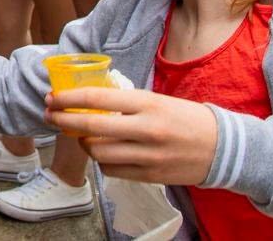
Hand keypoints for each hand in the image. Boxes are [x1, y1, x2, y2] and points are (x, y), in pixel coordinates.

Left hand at [45, 88, 217, 184]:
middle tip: (50, 115)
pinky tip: (101, 152)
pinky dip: (100, 161)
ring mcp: (148, 156)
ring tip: (79, 135)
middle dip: (63, 120)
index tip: (52, 97)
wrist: (222, 147)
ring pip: (98, 152)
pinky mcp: (150, 176)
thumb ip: (124, 102)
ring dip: (81, 143)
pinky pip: (112, 170)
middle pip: (91, 127)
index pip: (97, 98)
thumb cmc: (184, 117)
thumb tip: (87, 100)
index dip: (69, 98)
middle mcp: (146, 129)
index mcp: (146, 104)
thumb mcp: (156, 100)